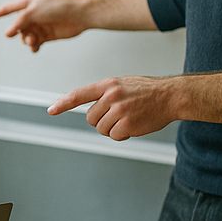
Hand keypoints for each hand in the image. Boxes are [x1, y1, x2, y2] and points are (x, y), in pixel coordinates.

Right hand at [0, 0, 86, 51]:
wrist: (79, 15)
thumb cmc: (58, 6)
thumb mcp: (33, 11)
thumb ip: (19, 22)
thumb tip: (7, 33)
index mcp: (29, 2)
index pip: (11, 7)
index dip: (1, 11)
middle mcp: (34, 13)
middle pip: (19, 26)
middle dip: (20, 32)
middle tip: (28, 35)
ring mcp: (41, 24)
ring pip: (26, 35)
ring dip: (27, 40)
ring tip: (34, 41)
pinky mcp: (48, 34)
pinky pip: (36, 42)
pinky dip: (34, 46)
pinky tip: (35, 48)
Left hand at [48, 75, 177, 138]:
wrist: (170, 96)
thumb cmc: (147, 91)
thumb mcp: (122, 84)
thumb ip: (105, 94)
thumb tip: (91, 109)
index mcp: (107, 84)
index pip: (79, 94)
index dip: (63, 103)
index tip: (51, 110)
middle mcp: (110, 96)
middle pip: (90, 118)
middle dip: (101, 121)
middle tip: (118, 116)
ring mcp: (119, 110)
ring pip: (102, 129)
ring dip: (113, 129)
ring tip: (128, 119)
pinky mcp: (127, 123)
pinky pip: (115, 136)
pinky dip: (122, 136)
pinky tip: (133, 127)